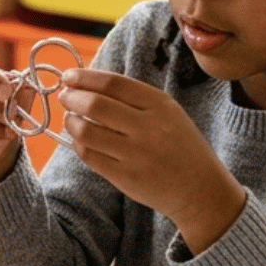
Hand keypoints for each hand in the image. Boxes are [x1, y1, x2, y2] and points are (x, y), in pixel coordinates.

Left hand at [57, 67, 245, 252]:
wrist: (200, 189)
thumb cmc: (178, 146)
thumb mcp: (168, 113)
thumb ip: (132, 98)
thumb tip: (85, 82)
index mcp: (161, 105)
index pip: (114, 84)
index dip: (85, 78)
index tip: (69, 76)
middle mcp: (149, 128)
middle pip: (95, 105)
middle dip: (71, 97)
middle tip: (64, 96)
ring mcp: (136, 154)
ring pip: (86, 131)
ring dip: (70, 121)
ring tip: (70, 118)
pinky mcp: (125, 177)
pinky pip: (89, 155)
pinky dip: (77, 144)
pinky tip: (80, 140)